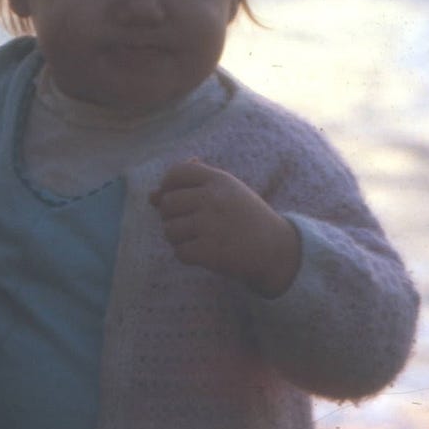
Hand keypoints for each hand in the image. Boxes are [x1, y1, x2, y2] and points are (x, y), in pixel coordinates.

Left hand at [149, 159, 300, 297]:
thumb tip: (152, 195)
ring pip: (169, 230)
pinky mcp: (211, 252)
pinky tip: (203, 253)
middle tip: (191, 224)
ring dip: (179, 238)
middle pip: (167, 203)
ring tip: (199, 239)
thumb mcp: (226, 192)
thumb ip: (192, 187)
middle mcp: (213, 199)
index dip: (168, 186)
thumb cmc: (245, 217)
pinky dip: (187, 256)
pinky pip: (179, 252)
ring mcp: (211, 225)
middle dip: (172, 216)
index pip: (176, 172)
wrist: (277, 250)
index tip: (176, 198)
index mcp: (218, 180)